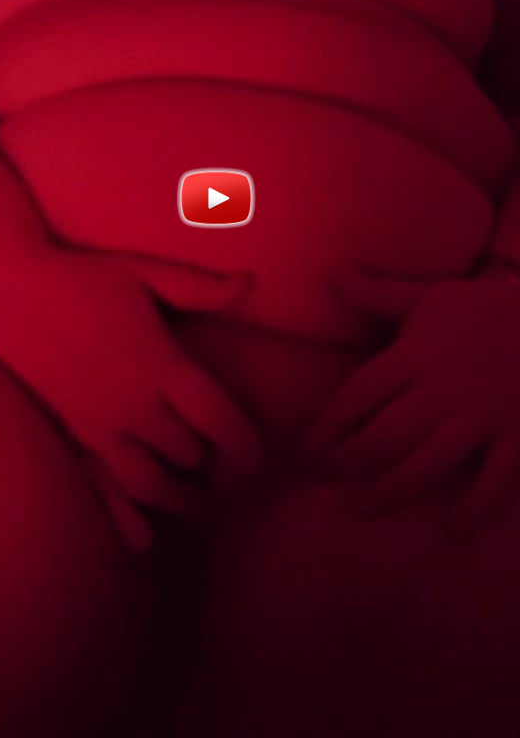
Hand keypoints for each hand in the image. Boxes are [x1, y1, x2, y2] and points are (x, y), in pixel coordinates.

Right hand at [0, 246, 261, 551]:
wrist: (7, 293)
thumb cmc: (83, 278)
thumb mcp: (145, 273)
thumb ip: (200, 287)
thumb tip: (250, 284)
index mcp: (160, 364)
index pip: (218, 421)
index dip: (246, 448)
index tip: (259, 460)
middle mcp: (133, 404)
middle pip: (189, 455)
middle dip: (214, 467)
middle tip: (232, 474)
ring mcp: (99, 425)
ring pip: (150, 482)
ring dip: (180, 499)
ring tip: (201, 506)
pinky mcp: (71, 436)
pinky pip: (103, 488)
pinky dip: (126, 519)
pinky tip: (144, 541)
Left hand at [300, 264, 519, 538]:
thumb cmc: (489, 310)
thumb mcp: (431, 296)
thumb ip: (379, 294)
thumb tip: (334, 273)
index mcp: (416, 355)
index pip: (358, 396)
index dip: (327, 426)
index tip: (305, 449)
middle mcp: (443, 389)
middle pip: (384, 435)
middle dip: (349, 461)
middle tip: (324, 479)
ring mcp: (483, 415)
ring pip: (428, 461)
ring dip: (391, 489)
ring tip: (361, 507)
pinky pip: (498, 476)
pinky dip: (478, 503)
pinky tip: (456, 529)